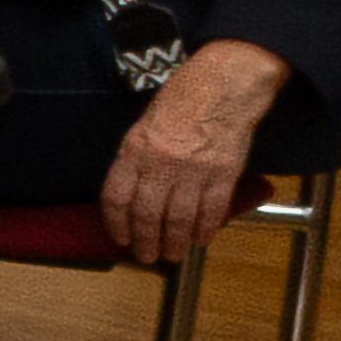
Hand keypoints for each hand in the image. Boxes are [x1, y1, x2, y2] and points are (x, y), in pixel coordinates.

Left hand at [109, 53, 284, 271]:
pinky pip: (212, 209)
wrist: (224, 85)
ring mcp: (194, 170)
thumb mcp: (144, 125)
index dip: (116, 224)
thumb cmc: (181, 100)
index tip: (119, 238)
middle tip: (146, 255)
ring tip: (173, 254)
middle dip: (145, 241)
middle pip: (147, 214)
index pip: (117, 198)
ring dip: (175, 242)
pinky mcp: (223, 173)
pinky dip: (206, 228)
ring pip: (179, 218)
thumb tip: (130, 195)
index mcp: (135, 150)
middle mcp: (161, 163)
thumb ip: (136, 159)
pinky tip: (201, 238)